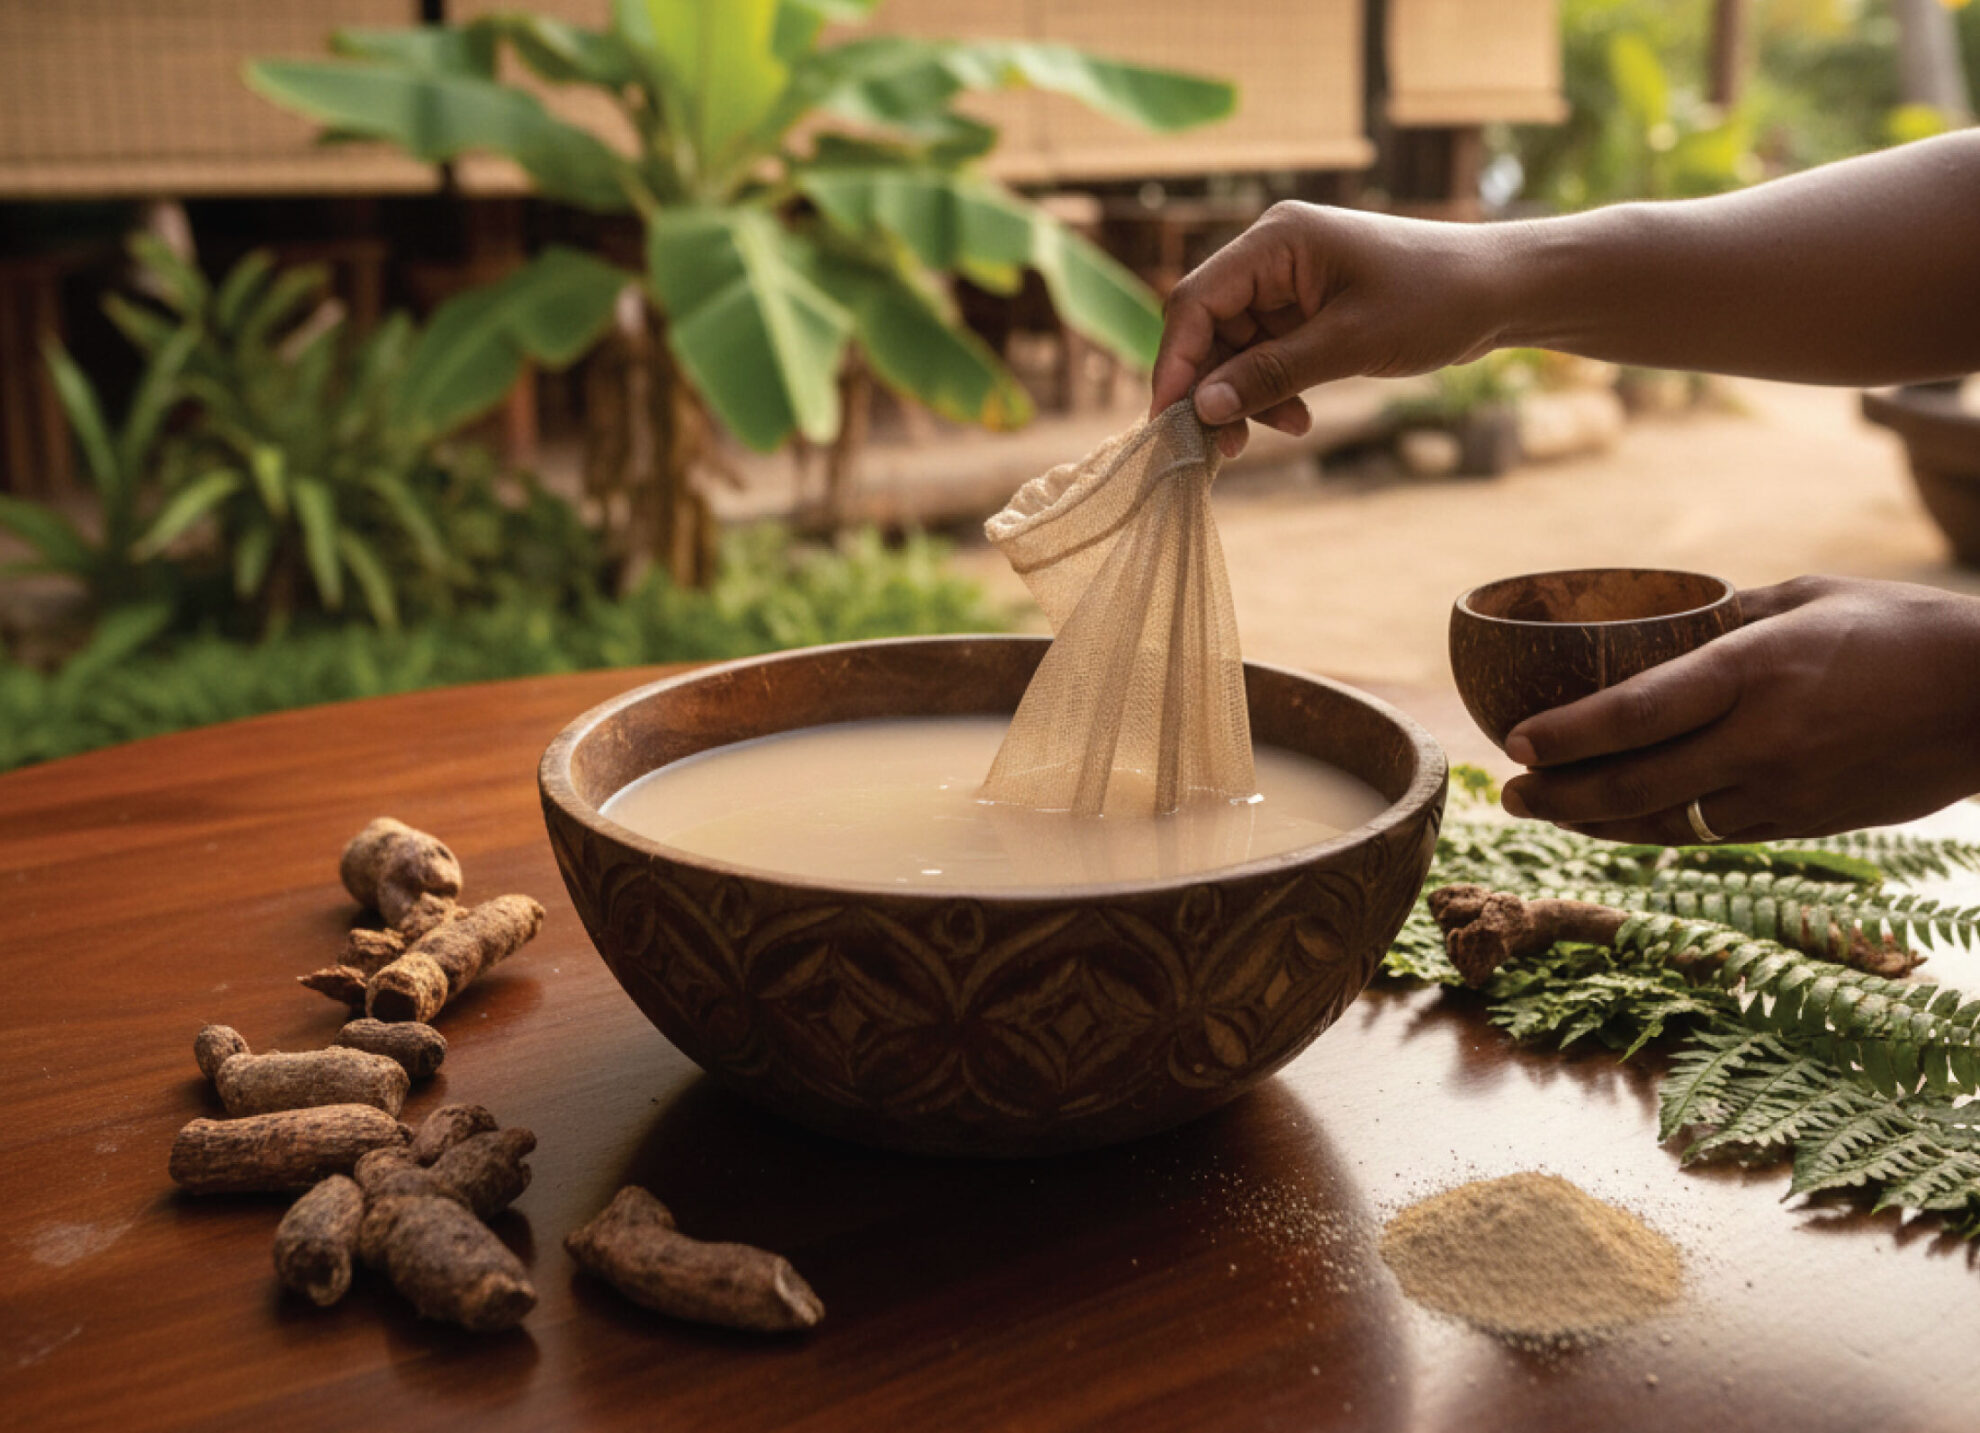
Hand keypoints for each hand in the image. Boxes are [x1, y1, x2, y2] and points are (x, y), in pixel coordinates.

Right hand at [1150, 202, 1511, 456]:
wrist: (1502, 292)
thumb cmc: (1436, 301)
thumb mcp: (1350, 343)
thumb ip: (1271, 374)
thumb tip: (1204, 409)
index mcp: (1276, 240)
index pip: (1197, 301)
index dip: (1177, 362)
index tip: (1172, 419)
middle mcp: (1273, 254)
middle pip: (1209, 326)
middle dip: (1215, 386)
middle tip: (1226, 444)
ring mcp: (1289, 281)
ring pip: (1234, 347)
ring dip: (1247, 394)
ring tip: (1285, 428)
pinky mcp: (1307, 307)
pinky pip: (1265, 353)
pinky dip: (1273, 388)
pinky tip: (1298, 415)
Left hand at [1499, 576, 1979, 844]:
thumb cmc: (1906, 630)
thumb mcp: (1811, 596)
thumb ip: (1731, 613)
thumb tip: (1665, 621)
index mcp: (1756, 671)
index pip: (1638, 712)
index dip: (1569, 735)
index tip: (1517, 742)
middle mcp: (1762, 740)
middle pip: (1635, 785)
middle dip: (1560, 795)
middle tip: (1511, 792)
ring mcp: (1784, 792)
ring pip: (1665, 823)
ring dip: (1595, 823)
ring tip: (1546, 810)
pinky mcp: (1804, 824)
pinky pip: (1711, 834)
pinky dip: (1656, 830)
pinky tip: (1619, 821)